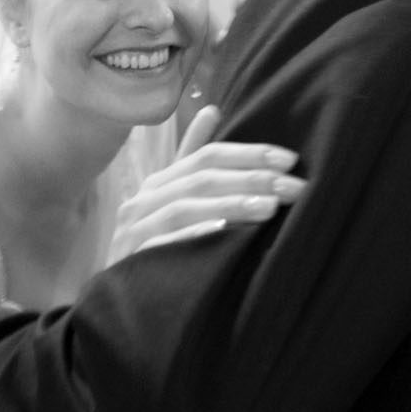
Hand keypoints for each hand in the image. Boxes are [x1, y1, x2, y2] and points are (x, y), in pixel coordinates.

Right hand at [110, 106, 304, 257]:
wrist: (117, 302)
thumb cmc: (155, 248)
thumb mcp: (175, 200)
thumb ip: (191, 158)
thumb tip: (212, 109)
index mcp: (159, 184)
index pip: (206, 156)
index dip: (249, 153)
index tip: (289, 160)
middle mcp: (144, 202)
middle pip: (200, 177)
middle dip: (250, 178)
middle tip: (293, 186)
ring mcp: (135, 231)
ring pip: (185, 208)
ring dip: (230, 204)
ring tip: (269, 206)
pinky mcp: (131, 262)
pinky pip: (165, 245)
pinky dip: (194, 236)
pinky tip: (223, 234)